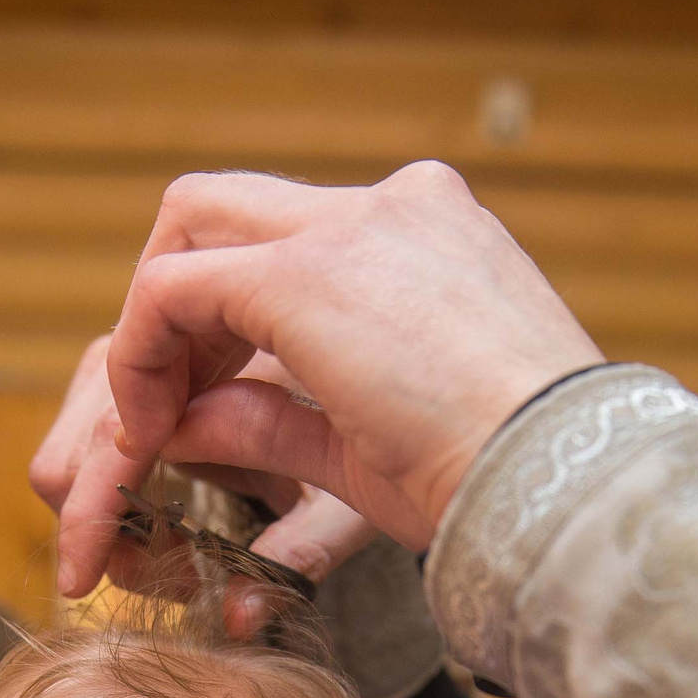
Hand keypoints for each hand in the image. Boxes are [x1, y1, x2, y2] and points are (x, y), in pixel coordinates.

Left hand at [53, 162, 602, 596]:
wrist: (555, 489)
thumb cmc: (496, 489)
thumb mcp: (374, 444)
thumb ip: (276, 419)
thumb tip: (182, 426)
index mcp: (435, 234)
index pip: (300, 235)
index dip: (233, 312)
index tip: (212, 397)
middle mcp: (392, 207)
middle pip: (230, 208)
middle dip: (179, 297)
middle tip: (163, 397)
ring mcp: (349, 229)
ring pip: (190, 227)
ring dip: (154, 325)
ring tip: (146, 427)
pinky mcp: (301, 276)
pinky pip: (171, 292)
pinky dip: (142, 356)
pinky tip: (146, 434)